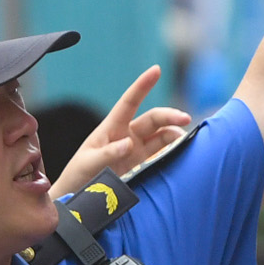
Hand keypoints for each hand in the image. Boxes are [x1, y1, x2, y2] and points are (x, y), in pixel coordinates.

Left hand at [51, 66, 191, 199]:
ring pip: (161, 136)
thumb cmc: (79, 174)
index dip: (143, 85)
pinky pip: (161, 155)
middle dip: (170, 116)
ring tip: (185, 140)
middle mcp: (127, 135)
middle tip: (185, 118)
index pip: (130, 102)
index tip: (156, 70)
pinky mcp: (142, 165)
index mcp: (112, 128)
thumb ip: (108, 153)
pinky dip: (173, 152)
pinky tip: (182, 154)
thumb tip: (129, 143)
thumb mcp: (89, 163)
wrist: (78, 195)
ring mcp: (136, 150)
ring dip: (175, 135)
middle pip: (153, 120)